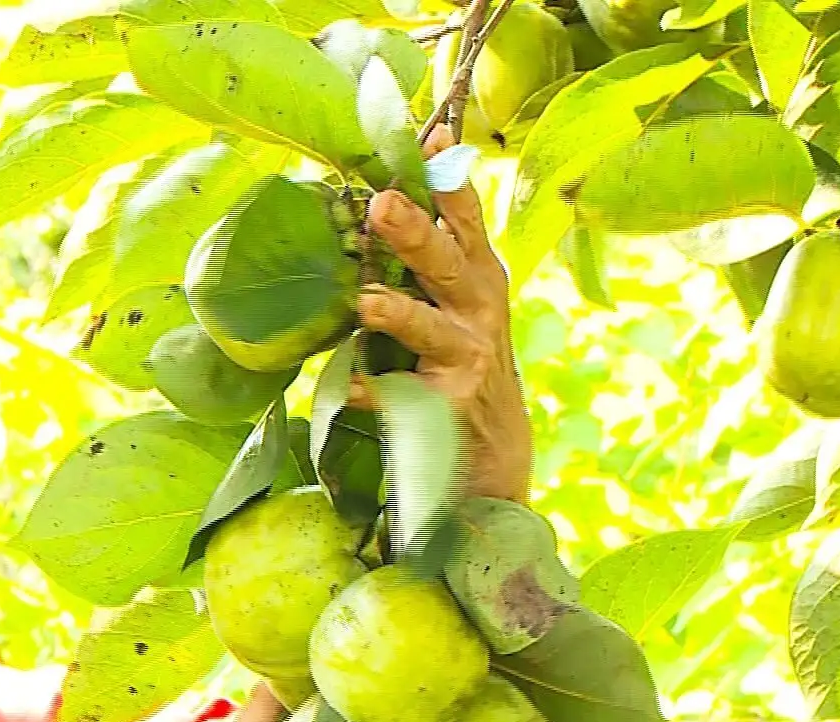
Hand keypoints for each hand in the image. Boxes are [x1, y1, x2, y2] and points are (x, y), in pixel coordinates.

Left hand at [347, 128, 533, 503]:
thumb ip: (425, 266)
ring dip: (398, 313)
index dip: (450, 182)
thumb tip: (376, 207)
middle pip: (447, 264)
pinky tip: (350, 388)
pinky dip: (375, 391)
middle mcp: (479, 312)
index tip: (435, 139)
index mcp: (478, 279)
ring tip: (366, 303)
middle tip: (383, 205)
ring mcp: (468, 360)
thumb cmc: (459, 370)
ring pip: (430, 328)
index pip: (464, 222)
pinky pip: (403, 395)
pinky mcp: (449, 408)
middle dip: (417, 233)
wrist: (490, 464)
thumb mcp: (452, 309)